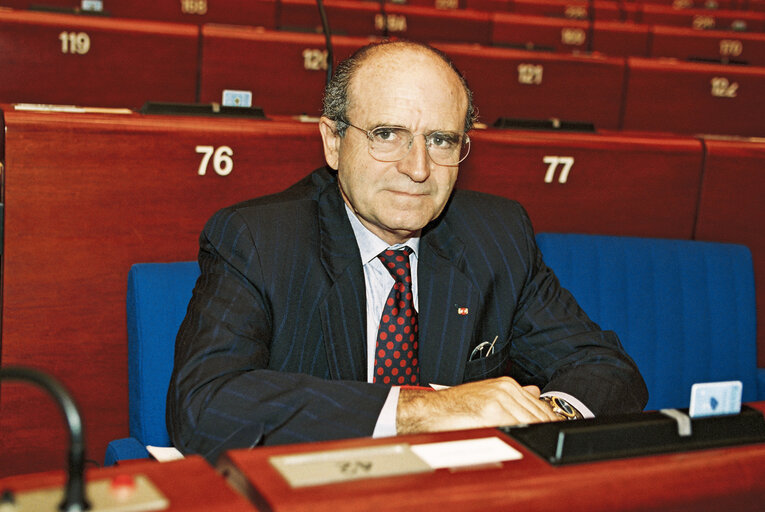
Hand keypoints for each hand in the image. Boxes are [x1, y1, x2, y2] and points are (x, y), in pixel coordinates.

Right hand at [396, 377, 561, 433]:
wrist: (433, 409)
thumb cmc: (457, 406)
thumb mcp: (488, 393)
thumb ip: (513, 394)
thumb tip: (535, 391)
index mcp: (507, 384)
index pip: (541, 405)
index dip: (552, 421)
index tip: (557, 431)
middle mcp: (506, 389)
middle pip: (540, 414)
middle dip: (547, 429)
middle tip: (550, 441)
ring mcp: (500, 399)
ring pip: (531, 421)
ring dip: (536, 435)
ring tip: (538, 447)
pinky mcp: (492, 412)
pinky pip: (516, 428)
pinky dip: (522, 437)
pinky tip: (522, 444)